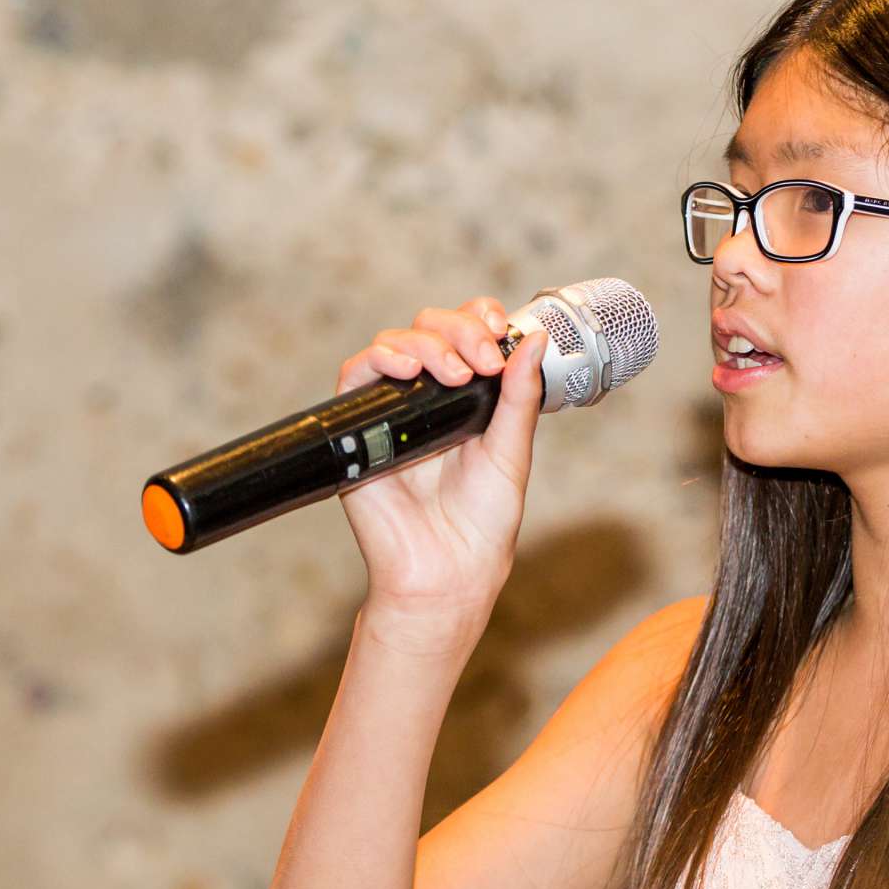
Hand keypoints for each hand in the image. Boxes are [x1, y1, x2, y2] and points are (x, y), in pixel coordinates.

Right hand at [333, 297, 546, 614]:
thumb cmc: (481, 523)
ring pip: (395, 343)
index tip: (499, 328)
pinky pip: (356, 375)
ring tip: (452, 373)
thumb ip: (519, 398)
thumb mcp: (511, 453)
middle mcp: (427, 398)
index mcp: (467, 398)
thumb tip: (532, 342)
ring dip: (426, 342)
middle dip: (458, 330)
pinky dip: (380, 359)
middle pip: (429, 328)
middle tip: (481, 360)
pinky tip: (408, 370)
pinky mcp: (360, 428)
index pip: (465, 334)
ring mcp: (392, 411)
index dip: (477, 318)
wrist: (447, 570)